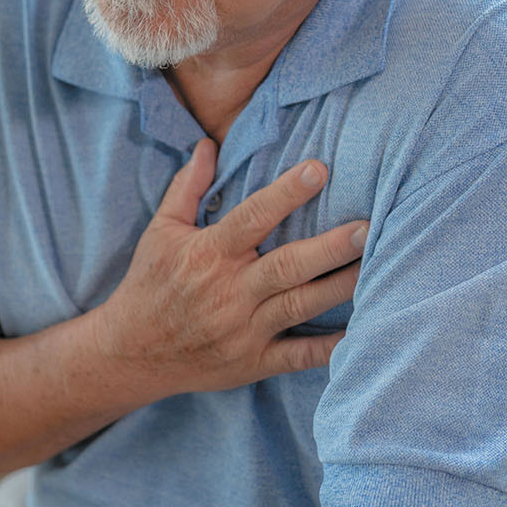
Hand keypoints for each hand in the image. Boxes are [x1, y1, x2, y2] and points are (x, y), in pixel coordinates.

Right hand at [93, 138, 366, 396]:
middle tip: (367, 226)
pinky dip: (330, 347)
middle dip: (330, 247)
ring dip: (339, 286)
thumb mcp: (162, 230)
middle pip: (287, 266)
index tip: (319, 169)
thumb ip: (188, 187)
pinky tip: (360, 330)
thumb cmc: (150, 284)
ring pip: (300, 306)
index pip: (252, 219)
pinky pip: (298, 356)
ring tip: (375, 264)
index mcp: (208, 254)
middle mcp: (229, 292)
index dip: (286, 194)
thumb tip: (208, 144)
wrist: (131, 353)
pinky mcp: (253, 363)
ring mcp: (243, 330)